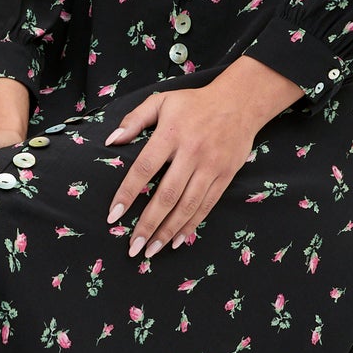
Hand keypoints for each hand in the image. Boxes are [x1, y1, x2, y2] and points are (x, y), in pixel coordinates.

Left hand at [101, 59, 302, 255]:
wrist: (240, 102)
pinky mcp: (225, 176)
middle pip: (166, 195)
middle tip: (132, 247)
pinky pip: (206, 206)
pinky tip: (176, 240)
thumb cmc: (194, 103)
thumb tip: (111, 140)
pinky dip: (190, 225)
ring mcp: (210, 167)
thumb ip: (134, 119)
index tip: (113, 215)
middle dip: (148, 224)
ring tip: (151, 250)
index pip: (144, 169)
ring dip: (168, 231)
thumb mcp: (162, 101)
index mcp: (171, 134)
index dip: (127, 194)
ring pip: (187, 206)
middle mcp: (191, 153)